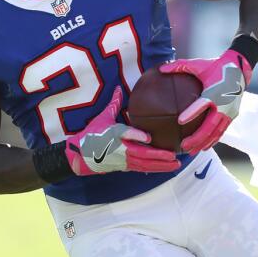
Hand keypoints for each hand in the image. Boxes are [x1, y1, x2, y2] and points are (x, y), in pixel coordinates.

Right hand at [65, 88, 180, 175]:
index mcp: (114, 134)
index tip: (148, 137)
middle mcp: (120, 148)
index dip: (136, 136)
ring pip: (144, 164)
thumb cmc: (92, 134)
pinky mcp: (125, 166)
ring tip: (176, 164)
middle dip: (158, 155)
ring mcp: (123, 159)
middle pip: (141, 153)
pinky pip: (142, 168)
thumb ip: (114, 104)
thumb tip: (119, 88)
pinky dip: (155, 168)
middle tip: (173, 155)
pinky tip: (167, 168)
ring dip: (160, 165)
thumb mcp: (102, 117)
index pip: (125, 134)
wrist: (81, 155)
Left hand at [160, 50, 252, 153]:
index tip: (179, 121)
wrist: (239, 69)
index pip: (202, 104)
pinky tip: (204, 147)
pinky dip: (213, 140)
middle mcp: (223, 104)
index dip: (191, 113)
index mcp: (214, 92)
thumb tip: (161, 68)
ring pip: (216, 132)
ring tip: (191, 152)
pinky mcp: (232, 115)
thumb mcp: (198, 64)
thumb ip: (179, 66)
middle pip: (209, 126)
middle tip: (183, 145)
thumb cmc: (215, 66)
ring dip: (203, 143)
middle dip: (196, 138)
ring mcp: (229, 112)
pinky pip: (222, 131)